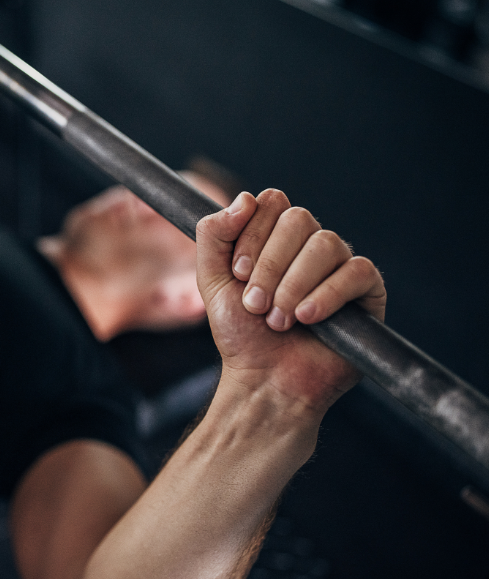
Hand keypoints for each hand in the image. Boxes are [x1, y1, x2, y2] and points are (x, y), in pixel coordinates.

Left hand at [196, 189, 385, 418]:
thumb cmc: (241, 333)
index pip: (272, 201)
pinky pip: (356, 271)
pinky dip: (327, 295)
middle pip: (298, 219)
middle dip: (270, 265)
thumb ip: (214, 235)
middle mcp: (310, 245)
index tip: (237, 274)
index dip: (252, 234)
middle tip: (255, 304)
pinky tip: (307, 318)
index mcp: (276, 237)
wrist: (264, 380)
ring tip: (278, 320)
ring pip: (326, 243)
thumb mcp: (212, 280)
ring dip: (293, 285)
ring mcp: (340, 266)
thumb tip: (245, 198)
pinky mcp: (366, 292)